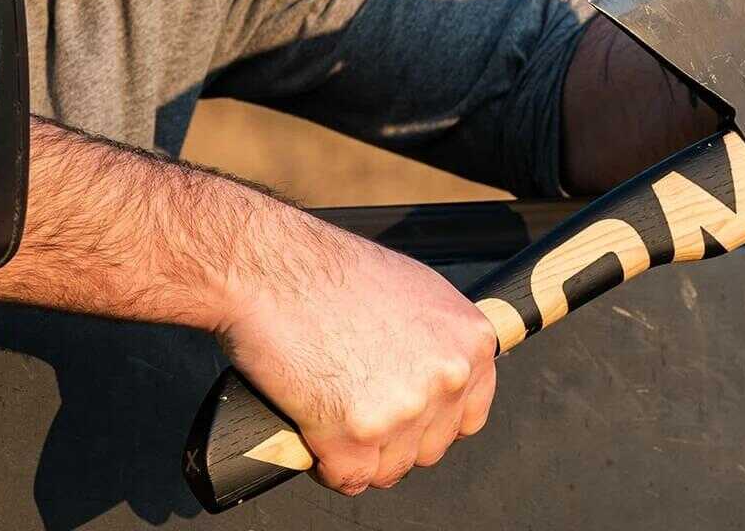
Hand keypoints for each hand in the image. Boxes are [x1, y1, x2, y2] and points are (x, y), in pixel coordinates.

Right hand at [215, 210, 496, 494]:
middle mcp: (449, 375)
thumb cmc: (332, 271)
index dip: (432, 416)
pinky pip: (348, 478)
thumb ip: (439, 336)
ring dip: (359, 451)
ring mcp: (406, 407)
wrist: (274, 266)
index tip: (407, 410)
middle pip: (430, 446)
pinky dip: (326, 462)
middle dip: (393, 435)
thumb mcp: (413, 289)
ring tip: (332, 403)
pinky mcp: (357, 434)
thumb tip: (441, 370)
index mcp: (470, 340)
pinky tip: (314, 425)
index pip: (470, 413)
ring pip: (389, 468)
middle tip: (357, 398)